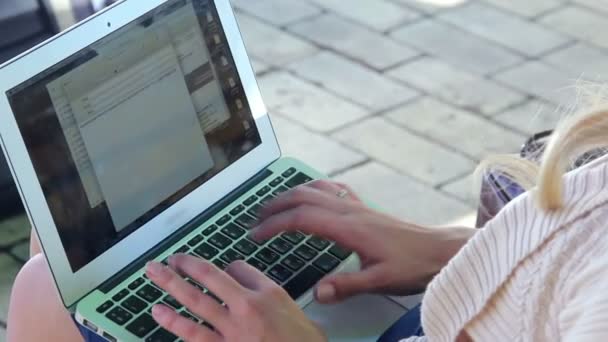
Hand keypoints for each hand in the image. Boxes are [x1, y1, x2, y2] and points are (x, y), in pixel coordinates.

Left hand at [146, 256, 325, 341]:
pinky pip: (194, 335)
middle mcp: (247, 308)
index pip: (239, 268)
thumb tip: (250, 284)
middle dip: (185, 266)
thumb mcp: (295, 311)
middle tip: (169, 260)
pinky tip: (160, 313)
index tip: (214, 269)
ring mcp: (233, 331)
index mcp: (268, 294)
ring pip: (195, 303)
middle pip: (210, 278)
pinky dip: (174, 323)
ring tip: (155, 276)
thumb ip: (271, 295)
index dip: (225, 266)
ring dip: (172, 287)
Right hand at [251, 180, 474, 302]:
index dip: (274, 224)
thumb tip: (317, 292)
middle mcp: (349, 211)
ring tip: (274, 206)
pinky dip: (315, 188)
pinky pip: (334, 189)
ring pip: (316, 189)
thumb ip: (347, 286)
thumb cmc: (413, 265)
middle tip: (255, 219)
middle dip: (275, 205)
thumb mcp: (380, 281)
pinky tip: (312, 194)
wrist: (440, 250)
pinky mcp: (364, 208)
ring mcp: (357, 206)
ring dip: (291, 194)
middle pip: (303, 196)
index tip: (256, 234)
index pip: (301, 218)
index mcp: (348, 228)